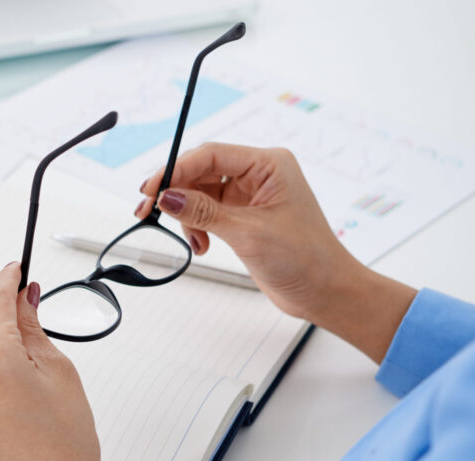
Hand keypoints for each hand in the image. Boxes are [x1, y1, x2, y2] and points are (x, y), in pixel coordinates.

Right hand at [139, 143, 414, 362]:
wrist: (326, 291)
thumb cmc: (306, 259)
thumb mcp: (248, 233)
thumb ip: (203, 212)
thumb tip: (167, 197)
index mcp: (269, 164)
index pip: (211, 155)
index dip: (176, 169)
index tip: (151, 190)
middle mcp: (260, 174)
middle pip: (201, 171)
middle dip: (176, 193)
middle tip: (149, 212)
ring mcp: (251, 195)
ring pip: (200, 193)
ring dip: (188, 216)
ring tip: (194, 241)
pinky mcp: (244, 215)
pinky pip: (207, 211)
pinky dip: (197, 227)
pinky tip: (202, 245)